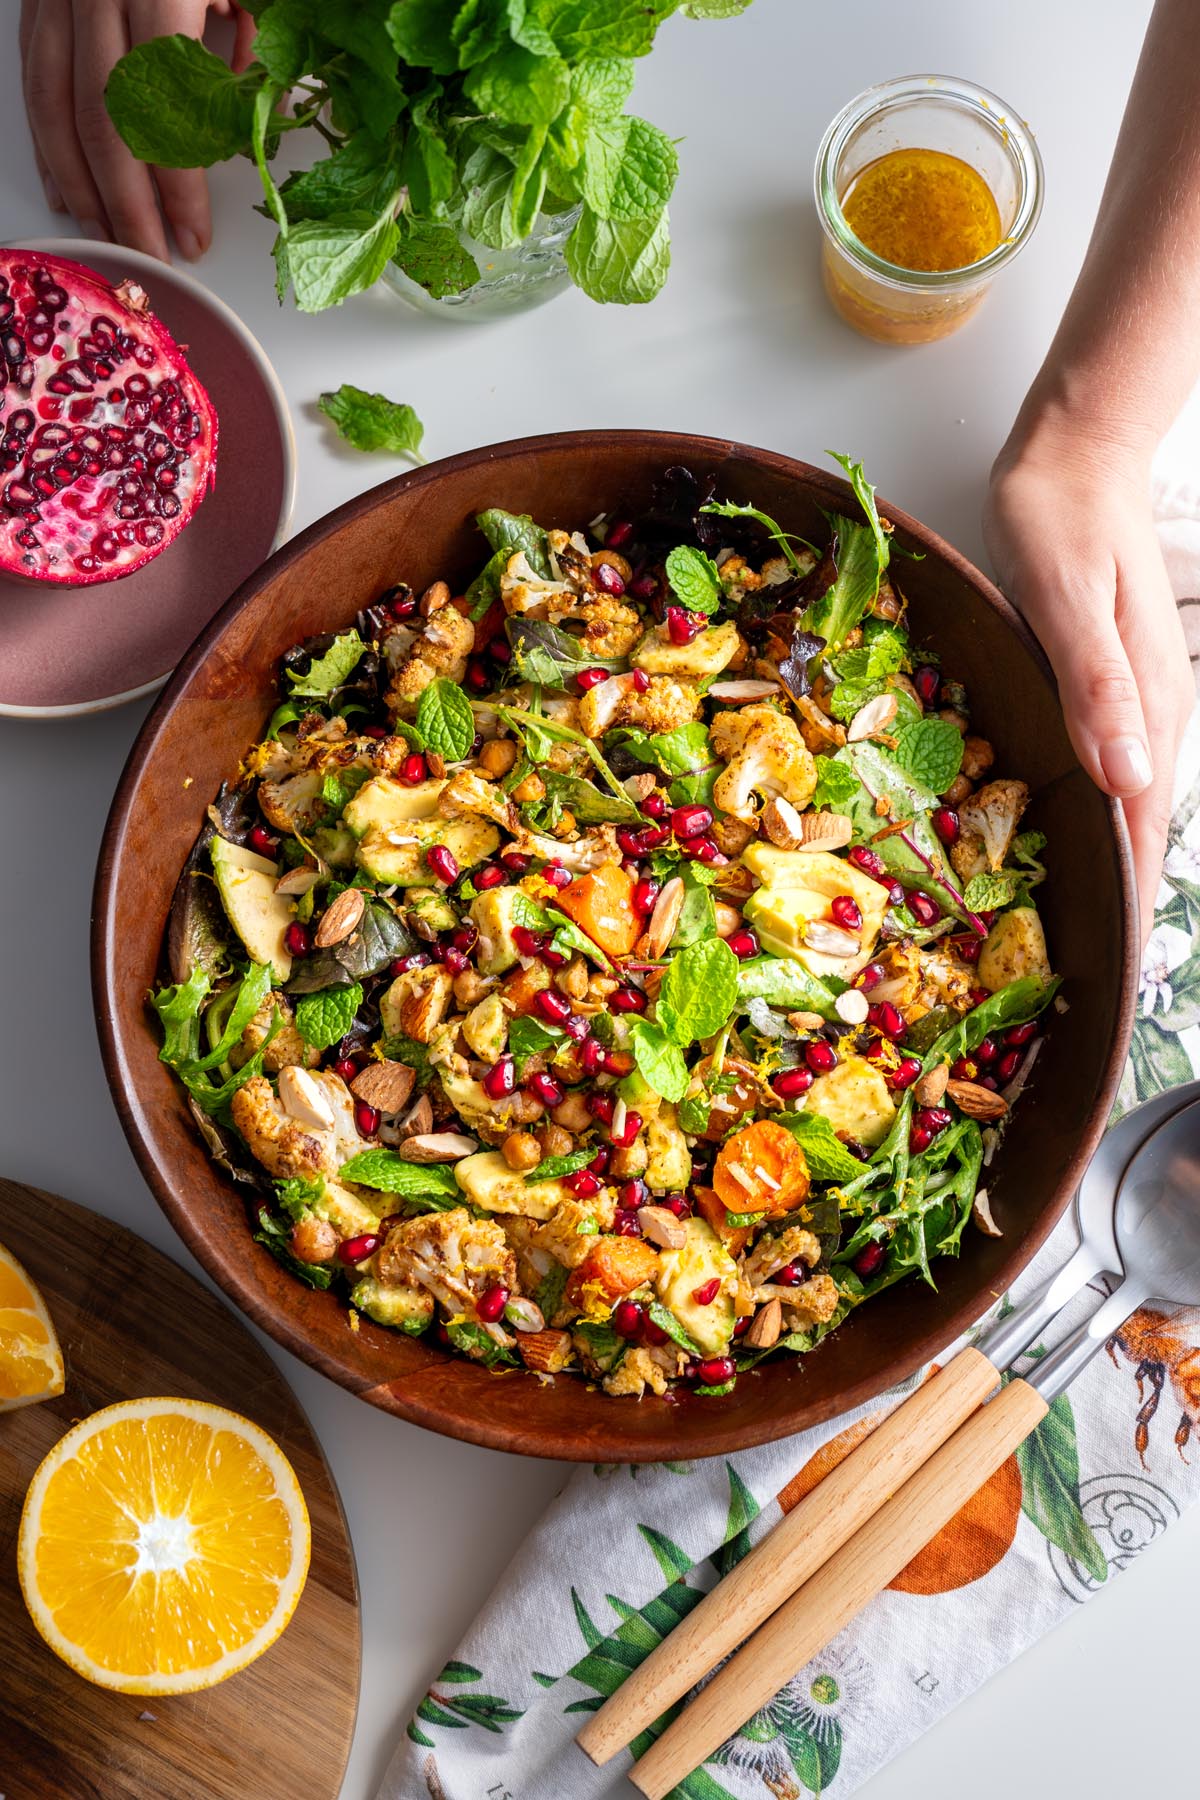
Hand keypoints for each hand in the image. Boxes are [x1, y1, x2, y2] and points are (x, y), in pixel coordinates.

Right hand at [19, 0, 255, 261]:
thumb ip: (257, 51)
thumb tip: (248, 134)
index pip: (166, 115)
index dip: (179, 189)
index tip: (193, 237)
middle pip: (103, 123)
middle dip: (127, 205)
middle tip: (149, 257)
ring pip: (56, 107)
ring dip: (80, 185)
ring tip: (106, 235)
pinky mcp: (37, 0)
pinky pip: (34, 80)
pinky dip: (47, 143)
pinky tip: (65, 189)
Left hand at [985, 428, 1191, 942]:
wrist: (1076, 453)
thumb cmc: (1062, 519)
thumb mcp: (1067, 600)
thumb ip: (1097, 688)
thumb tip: (1127, 780)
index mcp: (1148, 707)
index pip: (1142, 828)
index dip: (1127, 900)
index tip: (1109, 970)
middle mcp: (1151, 715)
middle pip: (1139, 828)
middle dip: (1116, 900)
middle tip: (1081, 973)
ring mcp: (1134, 700)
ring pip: (1127, 801)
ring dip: (1105, 862)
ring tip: (1076, 925)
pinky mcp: (1107, 684)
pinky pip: (1108, 767)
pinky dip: (1092, 813)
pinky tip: (1066, 832)